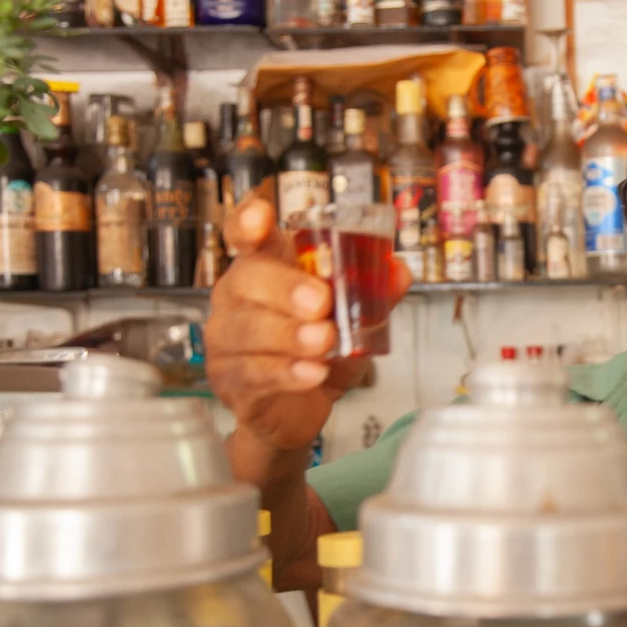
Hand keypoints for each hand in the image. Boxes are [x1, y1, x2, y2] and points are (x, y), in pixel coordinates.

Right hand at [206, 189, 410, 451]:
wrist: (301, 409)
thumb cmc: (320, 352)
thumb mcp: (356, 320)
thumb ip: (376, 294)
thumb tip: (398, 270)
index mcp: (266, 268)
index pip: (244, 234)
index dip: (247, 221)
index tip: (262, 216)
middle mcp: (238, 297)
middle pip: (246, 279)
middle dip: (285, 288)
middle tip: (321, 302)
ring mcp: (228, 339)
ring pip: (246, 328)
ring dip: (288, 334)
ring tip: (324, 341)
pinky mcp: (232, 380)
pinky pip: (253, 372)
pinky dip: (286, 372)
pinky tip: (312, 373)